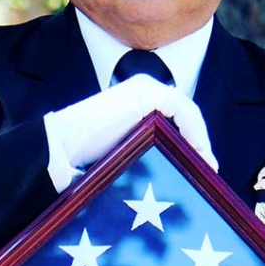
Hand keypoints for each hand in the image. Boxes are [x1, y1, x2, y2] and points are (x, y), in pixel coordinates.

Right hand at [44, 74, 217, 184]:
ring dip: (198, 141)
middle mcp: (143, 89)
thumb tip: (169, 177)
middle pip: (183, 117)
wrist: (59, 149)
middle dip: (196, 144)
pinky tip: (198, 156)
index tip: (199, 171)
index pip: (176, 119)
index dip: (192, 143)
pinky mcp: (147, 94)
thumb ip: (144, 153)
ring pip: (186, 114)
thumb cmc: (83, 157)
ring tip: (204, 169)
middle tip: (205, 174)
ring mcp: (145, 88)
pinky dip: (195, 133)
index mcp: (136, 100)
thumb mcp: (123, 153)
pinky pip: (183, 111)